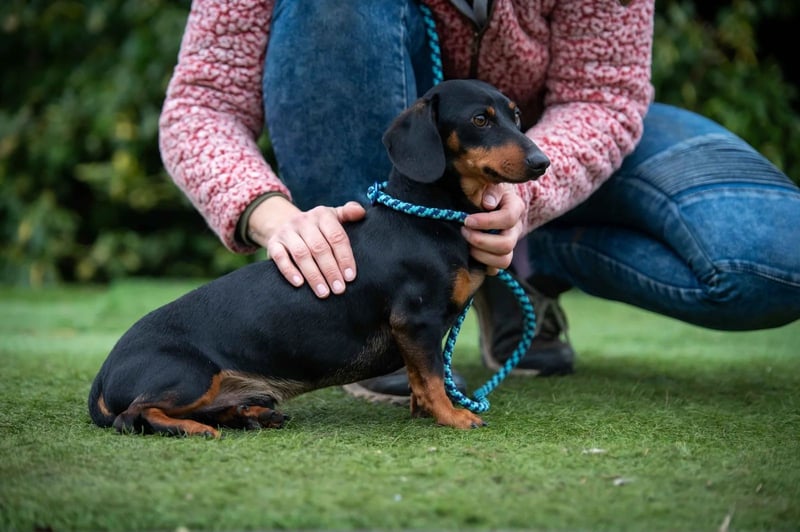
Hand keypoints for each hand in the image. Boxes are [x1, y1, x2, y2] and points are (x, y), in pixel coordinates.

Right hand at [248, 196, 365, 297]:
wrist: (283, 223)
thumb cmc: (317, 227)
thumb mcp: (333, 216)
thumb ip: (349, 213)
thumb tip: (361, 213)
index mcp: (322, 214)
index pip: (336, 236)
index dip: (344, 257)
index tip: (350, 277)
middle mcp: (303, 221)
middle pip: (319, 247)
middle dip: (330, 270)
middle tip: (339, 289)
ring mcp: (287, 232)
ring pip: (301, 254)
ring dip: (313, 275)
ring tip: (323, 293)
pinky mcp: (273, 243)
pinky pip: (280, 257)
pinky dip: (289, 271)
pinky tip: (300, 284)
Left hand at [460, 183, 525, 274]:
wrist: (485, 199)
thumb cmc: (484, 189)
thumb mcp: (488, 184)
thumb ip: (490, 190)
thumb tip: (488, 203)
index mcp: (515, 207)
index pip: (508, 218)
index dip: (486, 222)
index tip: (467, 220)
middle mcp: (515, 228)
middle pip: (506, 244)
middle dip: (481, 241)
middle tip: (464, 233)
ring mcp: (509, 243)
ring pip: (504, 260)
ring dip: (481, 255)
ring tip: (466, 244)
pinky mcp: (500, 256)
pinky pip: (495, 269)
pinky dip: (482, 264)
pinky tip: (471, 253)